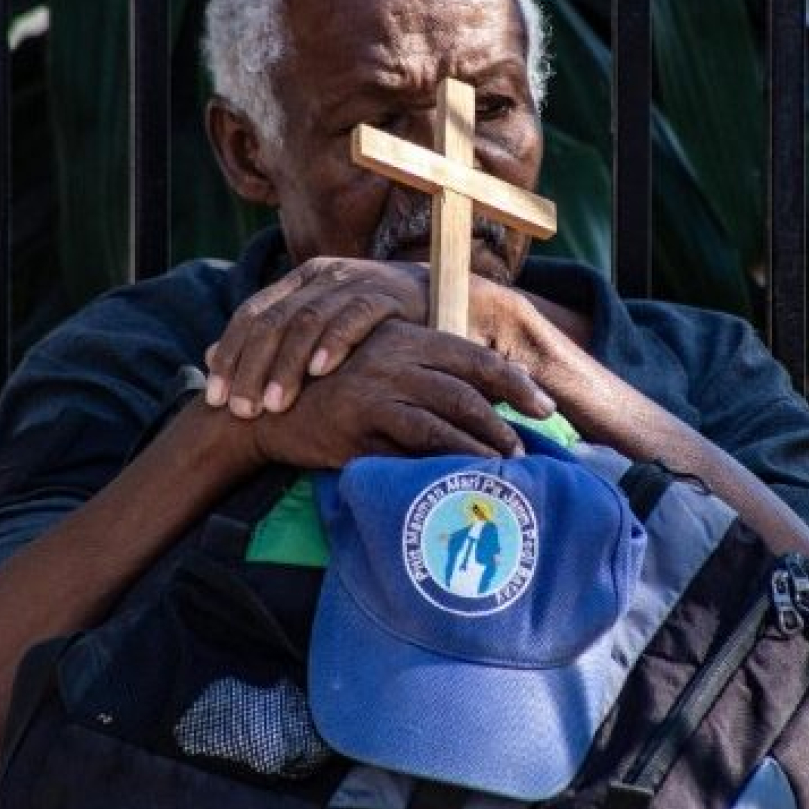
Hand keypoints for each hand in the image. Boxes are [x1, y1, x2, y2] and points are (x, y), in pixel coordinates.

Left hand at [205, 257, 428, 416]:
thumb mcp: (318, 331)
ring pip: (307, 320)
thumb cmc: (373, 327)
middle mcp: (321, 276)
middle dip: (251, 368)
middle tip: (241, 410)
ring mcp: (354, 282)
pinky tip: (319, 371)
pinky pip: (354, 317)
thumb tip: (204, 359)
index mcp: (299, 280)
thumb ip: (270, 342)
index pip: (251, 314)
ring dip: (286, 365)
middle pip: (273, 320)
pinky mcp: (386, 295)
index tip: (214, 399)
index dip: (229, 355)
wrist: (441, 299)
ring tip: (274, 404)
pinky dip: (334, 343)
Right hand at [245, 319, 555, 468]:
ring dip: (485, 439)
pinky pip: (418, 437)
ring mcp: (378, 386)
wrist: (266, 409)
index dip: (512, 380)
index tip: (542, 405)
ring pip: (449, 410)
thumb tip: (485, 391)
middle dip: (507, 416)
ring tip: (508, 465)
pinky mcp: (362, 419)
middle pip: (468, 383)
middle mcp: (395, 355)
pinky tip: (470, 471)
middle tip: (531, 446)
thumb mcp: (379, 372)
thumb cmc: (332, 394)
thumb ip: (425, 375)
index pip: (471, 355)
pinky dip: (451, 454)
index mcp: (404, 337)